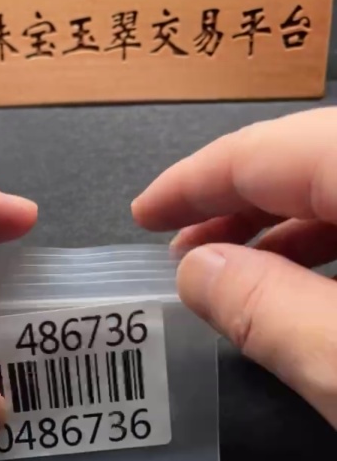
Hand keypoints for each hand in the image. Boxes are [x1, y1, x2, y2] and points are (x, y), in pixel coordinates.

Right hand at [132, 108, 336, 427]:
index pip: (266, 151)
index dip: (193, 182)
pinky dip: (330, 241)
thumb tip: (197, 270)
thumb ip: (266, 308)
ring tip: (230, 273)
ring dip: (282, 226)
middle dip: (234, 204)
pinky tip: (303, 284)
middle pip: (306, 157)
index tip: (143, 215)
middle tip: (178, 250)